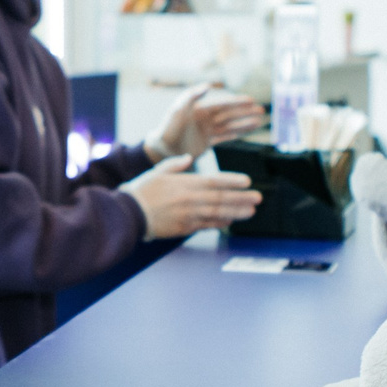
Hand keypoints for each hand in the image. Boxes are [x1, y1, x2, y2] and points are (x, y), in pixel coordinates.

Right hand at [124, 155, 260, 238]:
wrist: (129, 213)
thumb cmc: (142, 191)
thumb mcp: (158, 171)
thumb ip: (176, 164)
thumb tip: (189, 158)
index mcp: (184, 182)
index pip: (214, 181)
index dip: (232, 181)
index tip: (247, 181)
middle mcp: (189, 198)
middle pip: (221, 198)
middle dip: (242, 198)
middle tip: (258, 197)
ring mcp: (188, 214)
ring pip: (217, 213)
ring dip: (236, 212)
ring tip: (251, 211)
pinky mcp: (184, 228)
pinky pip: (207, 225)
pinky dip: (220, 223)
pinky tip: (231, 221)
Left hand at [145, 83, 265, 161]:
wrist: (162, 149)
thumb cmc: (168, 128)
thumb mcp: (178, 110)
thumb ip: (192, 96)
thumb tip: (208, 85)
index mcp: (200, 109)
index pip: (222, 104)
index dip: (237, 103)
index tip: (251, 100)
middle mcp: (205, 118)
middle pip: (229, 114)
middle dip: (245, 112)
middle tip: (261, 110)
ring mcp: (207, 130)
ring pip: (230, 125)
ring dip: (245, 123)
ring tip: (260, 121)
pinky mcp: (208, 142)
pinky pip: (226, 137)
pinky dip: (238, 134)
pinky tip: (248, 131)